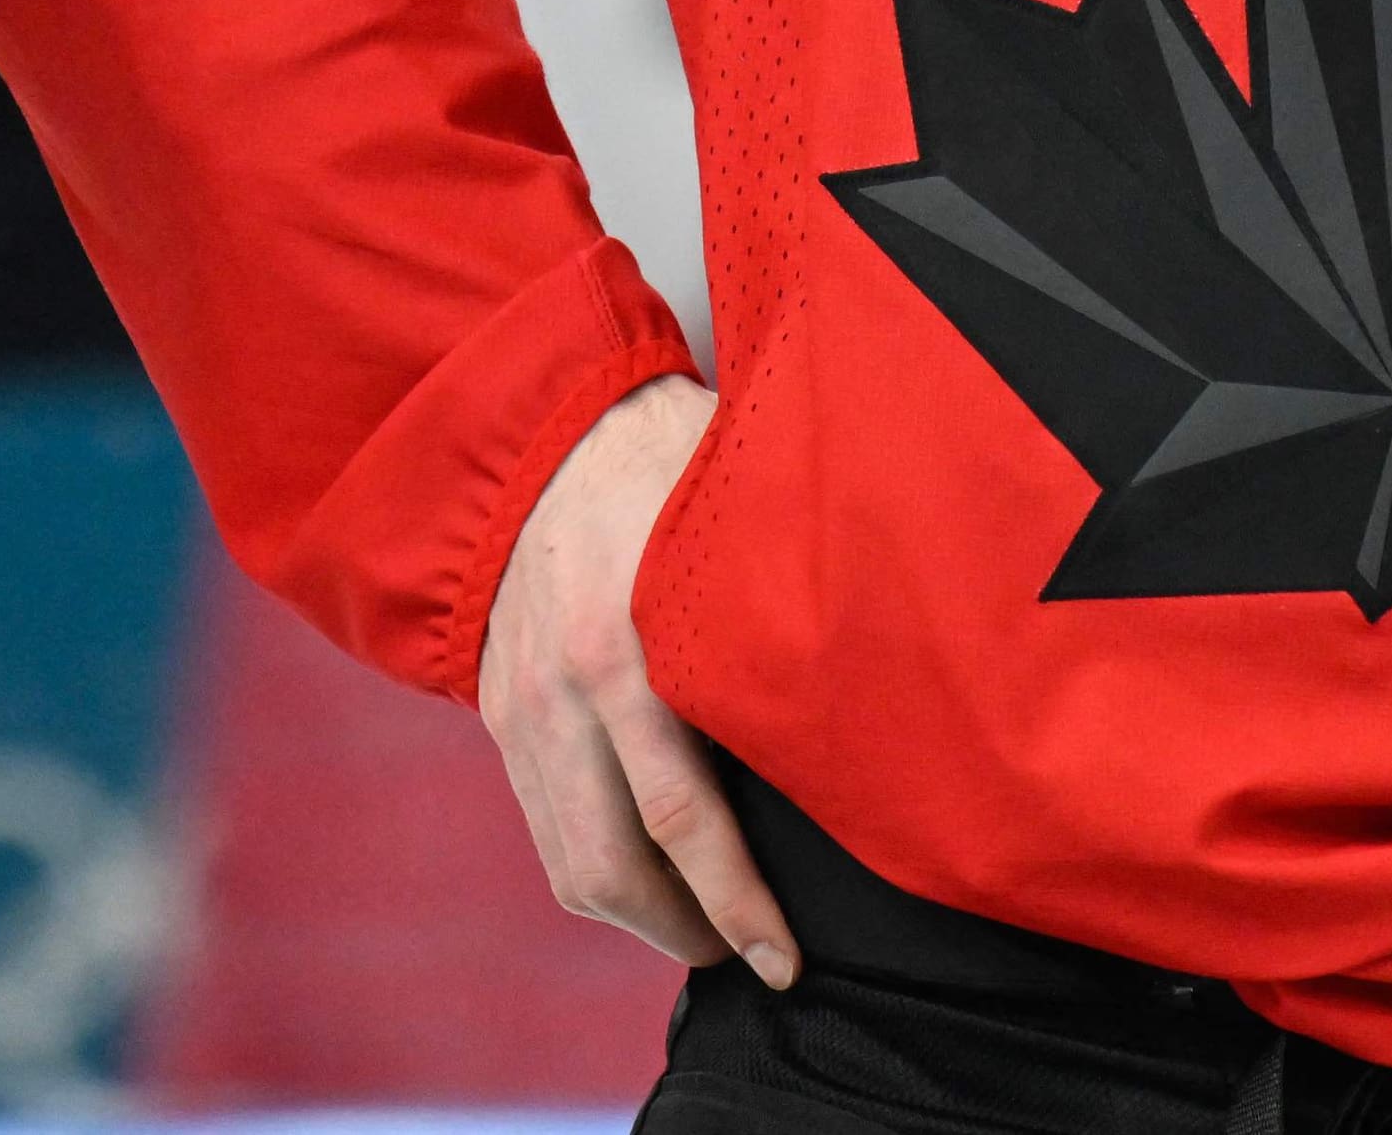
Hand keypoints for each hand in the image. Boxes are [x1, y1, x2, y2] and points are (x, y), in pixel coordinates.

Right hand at [477, 375, 797, 987]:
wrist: (531, 433)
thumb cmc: (661, 463)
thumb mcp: (728, 520)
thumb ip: (781, 605)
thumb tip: (890, 681)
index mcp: (629, 646)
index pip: (687, 817)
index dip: (742, 904)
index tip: (790, 958)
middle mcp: (567, 692)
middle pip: (620, 868)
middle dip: (693, 932)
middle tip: (759, 958)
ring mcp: (524, 710)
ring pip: (575, 866)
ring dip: (644, 919)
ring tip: (709, 933)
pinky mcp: (501, 718)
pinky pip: (546, 830)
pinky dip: (600, 874)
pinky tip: (655, 879)